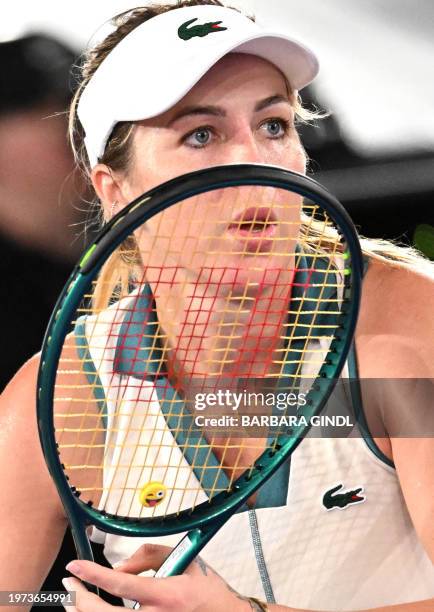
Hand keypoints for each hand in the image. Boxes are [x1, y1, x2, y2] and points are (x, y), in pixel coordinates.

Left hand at [63, 543, 253, 610]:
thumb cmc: (205, 587)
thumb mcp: (183, 559)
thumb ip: (149, 557)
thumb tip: (118, 568)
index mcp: (166, 595)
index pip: (121, 585)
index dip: (93, 574)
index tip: (75, 565)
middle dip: (80, 601)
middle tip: (70, 584)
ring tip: (75, 600)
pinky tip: (92, 611)